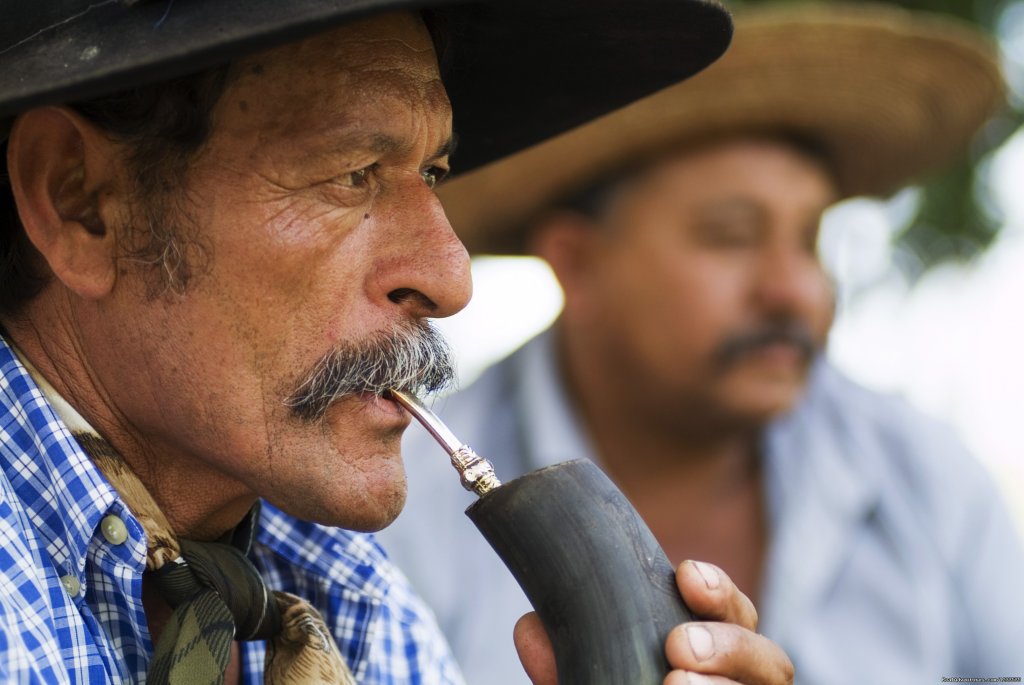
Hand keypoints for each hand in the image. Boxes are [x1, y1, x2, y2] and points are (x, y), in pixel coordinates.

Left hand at [513, 560, 793, 684]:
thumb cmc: (615, 683)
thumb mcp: (585, 673)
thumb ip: (565, 655)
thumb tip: (530, 628)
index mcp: (717, 647)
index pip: (736, 611)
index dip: (719, 590)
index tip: (686, 574)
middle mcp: (742, 681)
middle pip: (769, 659)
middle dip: (729, 645)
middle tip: (678, 644)